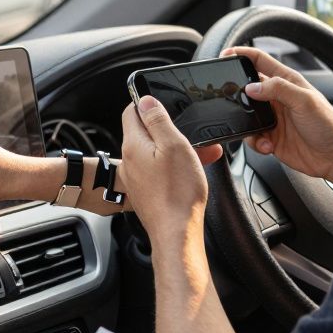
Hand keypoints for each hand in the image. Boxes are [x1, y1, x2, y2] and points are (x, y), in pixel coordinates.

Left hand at [121, 96, 223, 241]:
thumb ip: (158, 120)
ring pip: (157, 152)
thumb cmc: (177, 193)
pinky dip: (175, 166)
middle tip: (192, 133)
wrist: (176, 233)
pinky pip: (160, 170)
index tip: (165, 105)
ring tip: (202, 153)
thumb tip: (145, 100)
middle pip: (146, 133)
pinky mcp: (147, 192)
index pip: (130, 111)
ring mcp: (137, 178)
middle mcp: (129, 161)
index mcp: (133, 144)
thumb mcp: (173, 145)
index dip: (147, 103)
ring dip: (178, 148)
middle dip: (171, 129)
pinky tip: (193, 171)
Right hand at [222, 46, 332, 180]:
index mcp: (287, 82)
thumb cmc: (329, 126)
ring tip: (259, 131)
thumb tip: (251, 86)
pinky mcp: (271, 137)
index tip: (225, 56)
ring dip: (246, 123)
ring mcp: (273, 118)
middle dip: (236, 95)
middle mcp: (278, 98)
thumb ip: (278, 89)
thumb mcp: (305, 101)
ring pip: (245, 115)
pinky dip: (255, 142)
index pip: (259, 61)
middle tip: (231, 102)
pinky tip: (269, 146)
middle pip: (247, 88)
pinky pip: (252, 136)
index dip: (241, 55)